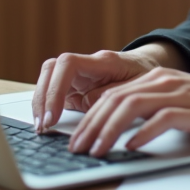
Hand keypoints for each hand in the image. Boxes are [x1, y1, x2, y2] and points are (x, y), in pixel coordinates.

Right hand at [31, 43, 185, 132]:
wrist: (149, 67)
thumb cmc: (146, 75)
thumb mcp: (140, 86)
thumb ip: (113, 94)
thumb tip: (88, 103)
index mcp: (103, 61)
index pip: (68, 64)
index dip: (57, 88)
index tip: (54, 115)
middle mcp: (86, 65)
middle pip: (51, 69)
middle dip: (42, 97)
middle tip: (44, 125)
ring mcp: (78, 76)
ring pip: (48, 79)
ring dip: (40, 102)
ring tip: (42, 128)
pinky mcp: (74, 87)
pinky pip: (53, 92)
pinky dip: (46, 107)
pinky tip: (46, 124)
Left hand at [67, 69, 189, 156]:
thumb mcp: (179, 102)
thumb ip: (153, 109)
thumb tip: (123, 130)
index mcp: (157, 79)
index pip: (112, 95)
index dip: (89, 117)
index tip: (77, 138)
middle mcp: (163, 81)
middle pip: (114, 100)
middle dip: (90, 126)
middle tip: (77, 148)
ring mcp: (178, 94)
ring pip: (130, 107)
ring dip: (108, 130)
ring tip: (96, 151)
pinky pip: (160, 120)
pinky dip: (141, 134)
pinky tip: (131, 148)